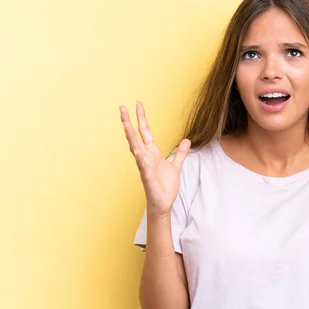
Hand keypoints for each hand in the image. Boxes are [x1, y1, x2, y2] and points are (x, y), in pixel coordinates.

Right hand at [120, 101, 190, 216]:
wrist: (164, 204)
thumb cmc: (166, 186)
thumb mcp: (176, 166)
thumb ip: (180, 153)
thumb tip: (187, 140)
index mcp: (153, 153)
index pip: (145, 132)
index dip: (142, 118)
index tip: (138, 104)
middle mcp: (146, 157)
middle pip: (136, 136)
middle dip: (129, 122)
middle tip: (122, 107)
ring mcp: (145, 167)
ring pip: (136, 149)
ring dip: (130, 136)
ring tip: (125, 124)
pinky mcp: (147, 178)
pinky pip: (143, 167)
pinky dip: (140, 159)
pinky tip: (137, 151)